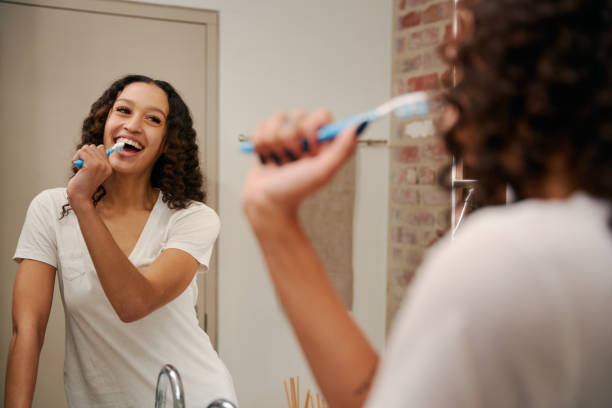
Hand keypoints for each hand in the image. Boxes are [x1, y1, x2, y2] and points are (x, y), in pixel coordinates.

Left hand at [67, 144, 111, 209]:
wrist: (80, 197)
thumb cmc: (83, 184)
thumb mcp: (92, 171)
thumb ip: (95, 160)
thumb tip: (91, 147)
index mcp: (109, 167)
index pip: (101, 148)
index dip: (90, 154)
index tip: (87, 164)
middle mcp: (107, 165)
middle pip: (94, 147)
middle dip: (84, 154)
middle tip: (82, 166)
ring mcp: (101, 164)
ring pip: (87, 148)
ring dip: (79, 156)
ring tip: (80, 167)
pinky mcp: (92, 164)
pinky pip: (82, 152)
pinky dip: (76, 158)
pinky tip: (77, 167)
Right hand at [242, 108, 357, 223]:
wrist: (264, 203)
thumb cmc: (293, 192)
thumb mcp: (322, 172)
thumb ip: (342, 149)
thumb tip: (356, 126)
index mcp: (323, 143)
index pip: (321, 114)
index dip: (312, 128)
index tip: (309, 148)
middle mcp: (306, 137)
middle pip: (297, 114)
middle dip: (290, 140)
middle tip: (293, 160)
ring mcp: (286, 136)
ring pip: (277, 118)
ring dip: (274, 143)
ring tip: (279, 160)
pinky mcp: (268, 138)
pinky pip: (261, 126)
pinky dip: (260, 144)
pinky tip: (267, 158)